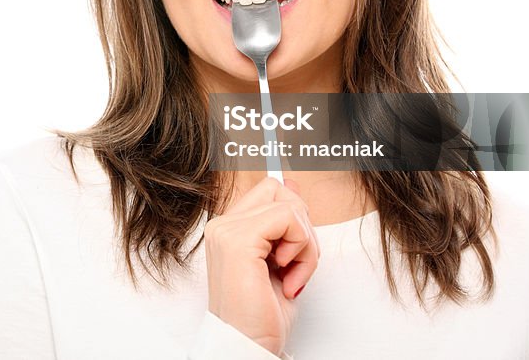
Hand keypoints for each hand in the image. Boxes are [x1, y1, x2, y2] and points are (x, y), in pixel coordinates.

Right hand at [203, 176, 319, 354]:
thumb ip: (283, 223)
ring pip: (290, 206)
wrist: (248, 346)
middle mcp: (222, 226)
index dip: (294, 213)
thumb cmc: (262, 315)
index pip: (270, 190)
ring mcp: (226, 231)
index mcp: (228, 229)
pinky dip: (302, 250)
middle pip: (280, 191)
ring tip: (291, 275)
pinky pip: (289, 219)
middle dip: (302, 227)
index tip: (297, 247)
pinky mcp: (238, 241)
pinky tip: (288, 276)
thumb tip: (292, 184)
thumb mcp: (282, 260)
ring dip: (305, 245)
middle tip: (295, 265)